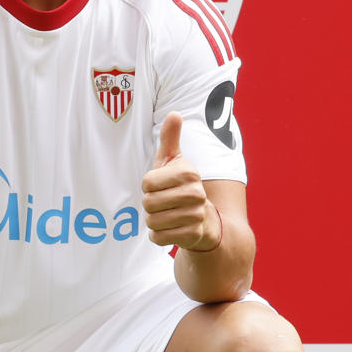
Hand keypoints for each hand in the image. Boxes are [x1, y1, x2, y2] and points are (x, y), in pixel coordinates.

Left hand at [142, 112, 221, 252]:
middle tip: (163, 203)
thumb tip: (174, 113)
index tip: (161, 186)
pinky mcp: (192, 235)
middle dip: (150, 205)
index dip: (148, 186)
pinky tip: (170, 229)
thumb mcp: (174, 161)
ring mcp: (195, 215)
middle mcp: (195, 193)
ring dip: (154, 221)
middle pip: (148, 203)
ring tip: (167, 215)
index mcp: (188, 173)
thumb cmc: (180, 186)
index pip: (147, 182)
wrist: (204, 220)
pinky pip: (158, 238)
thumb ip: (170, 138)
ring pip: (152, 221)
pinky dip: (158, 236)